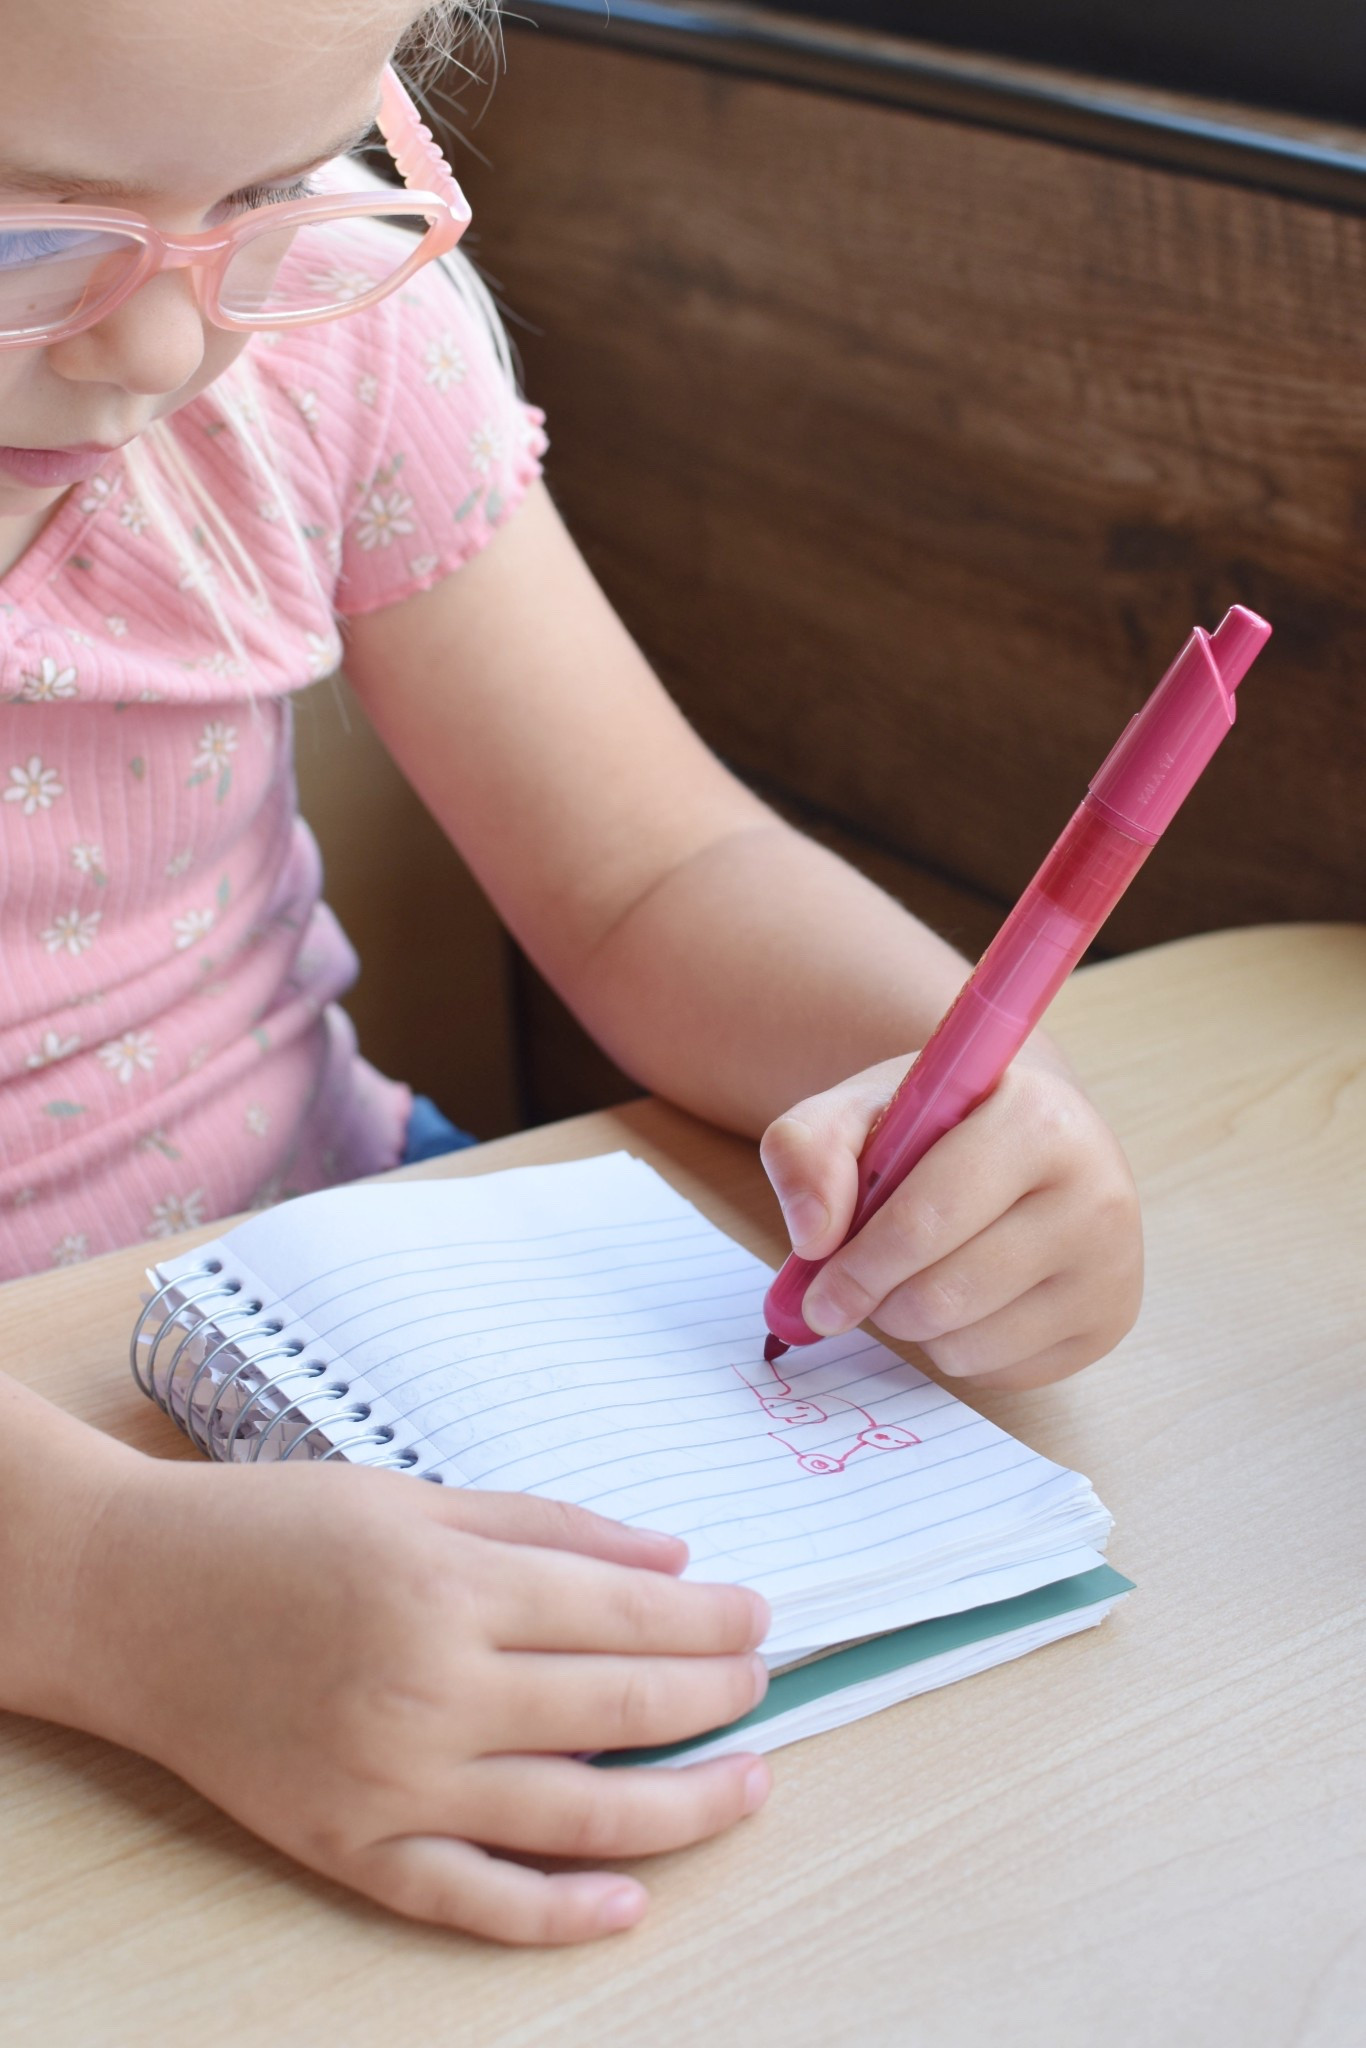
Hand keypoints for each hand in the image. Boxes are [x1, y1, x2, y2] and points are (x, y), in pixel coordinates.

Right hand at [64, 1459, 771, 1944]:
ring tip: (748, 1786)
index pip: (624, 1612)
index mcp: (448, 1584)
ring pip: (575, 1813)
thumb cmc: (273, 1529)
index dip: (708, 1620)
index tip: (759, 1617)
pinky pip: (471, 1900)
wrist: (132, 1600)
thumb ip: (548, 1529)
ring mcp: (390, 1781)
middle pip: (618, 1706)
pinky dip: (557, 1912)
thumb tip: (671, 1561)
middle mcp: (429, 1689)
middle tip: (761, 1686)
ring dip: (680, 1807)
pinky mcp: (347, 1848)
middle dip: (712, 1697)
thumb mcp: (413, 1497)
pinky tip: (630, 1900)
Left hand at [760, 1044, 1141, 1388]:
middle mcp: (1096, 1194)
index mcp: (1038, 1120)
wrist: (1028, 1133)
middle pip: (946, 1294)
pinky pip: (999, 1374)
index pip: (928, 1218)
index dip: (858, 1266)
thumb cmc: (936, 1121)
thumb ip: (809, 1150)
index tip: (816, 1293)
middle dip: (878, 1301)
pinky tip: (966, 1294)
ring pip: (969, 1345)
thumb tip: (812, 1237)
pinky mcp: (1109, 1323)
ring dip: (914, 1326)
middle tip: (855, 1287)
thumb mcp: (860, 1108)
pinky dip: (958, 1347)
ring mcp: (1112, 1266)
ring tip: (920, 1272)